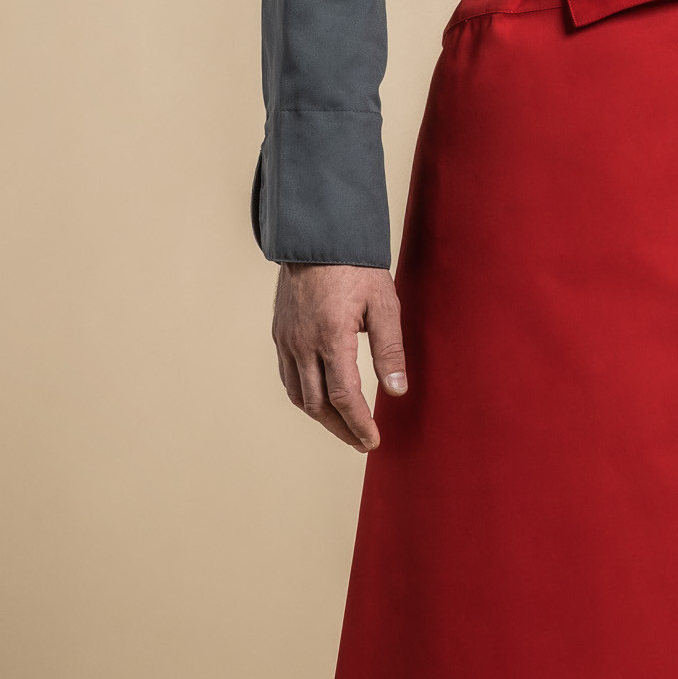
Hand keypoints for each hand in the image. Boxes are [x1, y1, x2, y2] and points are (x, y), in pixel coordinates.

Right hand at [272, 264, 407, 450]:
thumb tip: (397, 390)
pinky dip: (304, 397)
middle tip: (361, 442)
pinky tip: (320, 401)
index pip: (344, 396)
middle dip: (341, 429)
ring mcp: (287, 340)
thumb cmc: (356, 267)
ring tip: (344, 428)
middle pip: (317, 404)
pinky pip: (288, 377)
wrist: (317, 236)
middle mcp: (303, 343)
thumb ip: (390, 350)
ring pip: (298, 395)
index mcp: (331, 336)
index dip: (359, 424)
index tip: (373, 441)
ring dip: (321, 418)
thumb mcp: (385, 304)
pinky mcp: (279, 334)